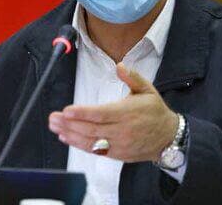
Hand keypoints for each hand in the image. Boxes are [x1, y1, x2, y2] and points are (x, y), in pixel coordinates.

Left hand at [48, 63, 178, 162]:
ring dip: (70, 135)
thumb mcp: (148, 89)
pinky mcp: (116, 154)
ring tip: (55, 127)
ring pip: (91, 141)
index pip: (102, 114)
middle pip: (92, 129)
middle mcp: (122, 130)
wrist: (168, 137)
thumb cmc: (155, 111)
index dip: (83, 113)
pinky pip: (95, 150)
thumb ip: (133, 77)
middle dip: (70, 124)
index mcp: (128, 113)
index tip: (67, 110)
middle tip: (53, 118)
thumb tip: (119, 66)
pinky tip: (66, 137)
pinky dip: (79, 144)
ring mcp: (119, 144)